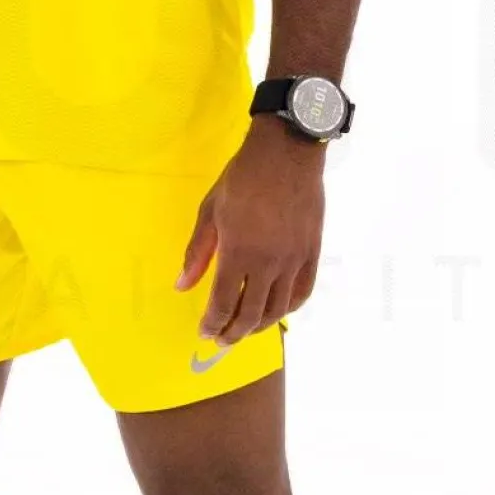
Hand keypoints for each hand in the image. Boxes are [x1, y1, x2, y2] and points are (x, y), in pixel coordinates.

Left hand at [174, 116, 325, 342]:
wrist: (287, 154)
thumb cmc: (242, 178)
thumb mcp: (210, 211)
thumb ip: (197, 253)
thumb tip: (182, 286)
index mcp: (237, 252)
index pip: (223, 302)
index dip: (212, 323)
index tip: (205, 332)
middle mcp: (267, 263)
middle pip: (250, 313)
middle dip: (233, 332)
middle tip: (222, 340)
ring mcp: (293, 260)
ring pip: (277, 308)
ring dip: (259, 326)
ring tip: (245, 330)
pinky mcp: (312, 253)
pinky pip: (302, 292)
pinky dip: (288, 309)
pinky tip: (276, 312)